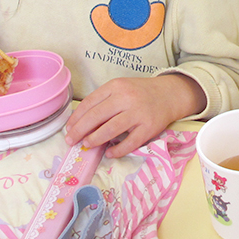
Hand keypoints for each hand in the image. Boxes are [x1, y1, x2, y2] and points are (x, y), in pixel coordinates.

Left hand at [65, 74, 206, 157]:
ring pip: (110, 129)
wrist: (169, 94)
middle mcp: (126, 98)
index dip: (76, 118)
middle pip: (96, 116)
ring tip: (87, 145)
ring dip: (95, 139)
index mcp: (116, 86)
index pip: (89, 103)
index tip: (69, 128)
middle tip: (71, 140)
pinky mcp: (149, 128)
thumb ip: (103, 102)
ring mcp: (138, 113)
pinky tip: (109, 153)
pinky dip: (117, 150)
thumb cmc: (139, 93)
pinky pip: (130, 143)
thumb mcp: (120, 89)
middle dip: (80, 130)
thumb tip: (81, 123)